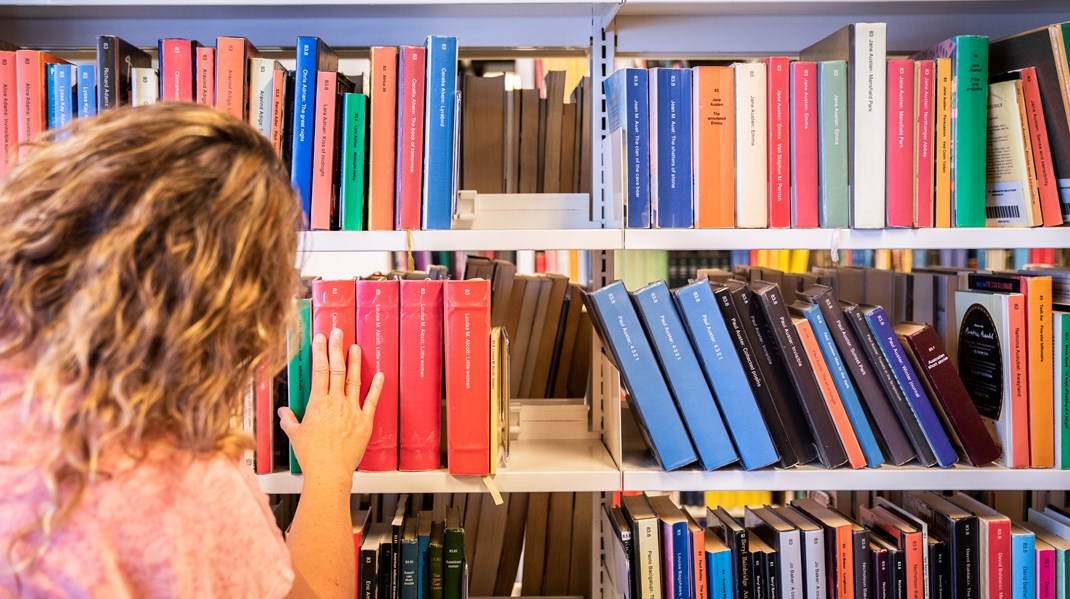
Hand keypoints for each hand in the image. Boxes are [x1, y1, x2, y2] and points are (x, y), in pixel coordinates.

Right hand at [278, 328, 383, 485]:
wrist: (329, 472)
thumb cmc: (312, 456)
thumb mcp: (295, 435)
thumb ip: (290, 420)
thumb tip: (284, 412)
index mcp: (318, 404)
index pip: (320, 371)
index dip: (321, 352)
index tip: (321, 338)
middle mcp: (336, 403)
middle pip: (337, 369)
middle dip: (337, 348)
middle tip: (338, 332)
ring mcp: (352, 411)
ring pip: (354, 381)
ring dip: (355, 362)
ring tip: (356, 347)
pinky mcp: (365, 421)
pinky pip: (372, 400)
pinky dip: (377, 387)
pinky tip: (380, 375)